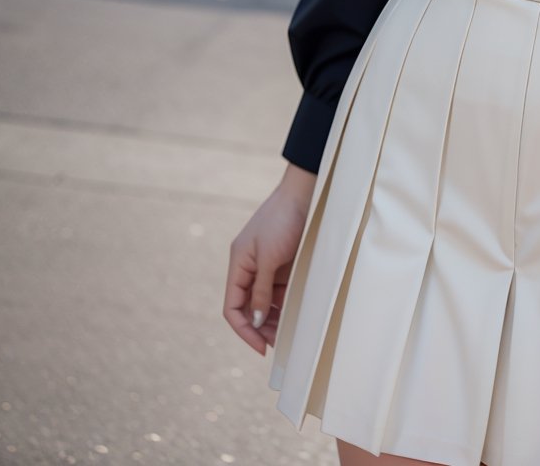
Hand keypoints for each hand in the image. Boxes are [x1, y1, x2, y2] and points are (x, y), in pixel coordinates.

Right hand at [224, 163, 316, 355]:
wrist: (306, 193)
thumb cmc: (283, 220)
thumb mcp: (270, 258)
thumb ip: (262, 290)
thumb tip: (257, 321)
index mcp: (239, 264)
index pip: (233, 307)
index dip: (244, 329)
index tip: (261, 347)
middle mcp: (250, 268)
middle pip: (249, 308)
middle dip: (261, 328)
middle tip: (279, 344)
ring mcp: (267, 266)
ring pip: (266, 302)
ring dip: (275, 319)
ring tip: (289, 334)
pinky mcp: (284, 264)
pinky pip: (280, 292)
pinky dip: (286, 305)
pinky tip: (297, 316)